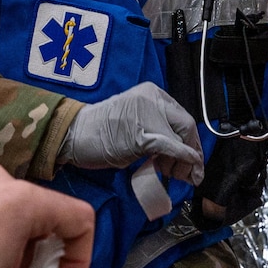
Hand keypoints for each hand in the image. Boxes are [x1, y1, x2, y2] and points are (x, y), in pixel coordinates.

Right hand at [58, 82, 203, 184]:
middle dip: (192, 151)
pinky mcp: (142, 134)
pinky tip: (185, 170)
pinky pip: (170, 146)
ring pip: (181, 137)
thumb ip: (157, 126)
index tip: (191, 158)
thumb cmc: (100, 130)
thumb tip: (180, 149)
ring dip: (186, 161)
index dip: (190, 140)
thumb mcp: (134, 119)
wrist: (75, 134)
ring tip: (180, 175)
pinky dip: (181, 159)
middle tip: (188, 172)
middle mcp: (153, 98)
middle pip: (186, 126)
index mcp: (151, 92)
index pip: (182, 116)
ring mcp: (148, 114)